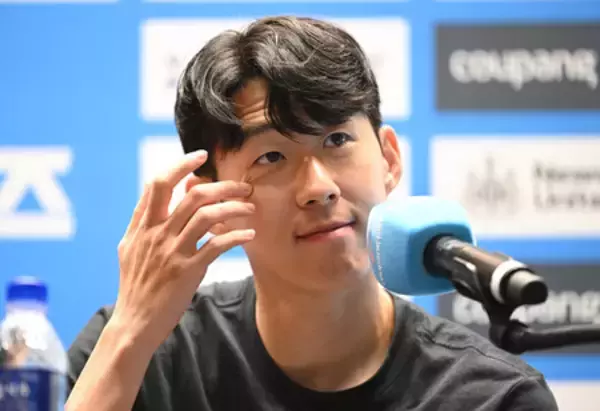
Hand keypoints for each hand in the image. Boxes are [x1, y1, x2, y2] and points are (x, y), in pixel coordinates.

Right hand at [112, 150, 254, 347]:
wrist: (134, 322)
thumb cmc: (135, 285)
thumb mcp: (128, 247)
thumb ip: (141, 220)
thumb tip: (152, 195)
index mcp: (142, 226)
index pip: (159, 184)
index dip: (180, 166)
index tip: (201, 156)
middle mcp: (156, 234)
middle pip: (192, 196)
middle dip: (222, 186)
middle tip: (242, 187)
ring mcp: (172, 252)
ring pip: (206, 216)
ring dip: (233, 208)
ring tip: (250, 208)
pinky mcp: (187, 271)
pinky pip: (216, 246)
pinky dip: (235, 237)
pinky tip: (249, 234)